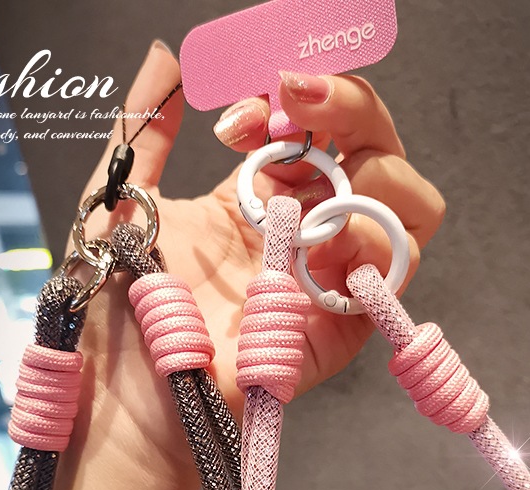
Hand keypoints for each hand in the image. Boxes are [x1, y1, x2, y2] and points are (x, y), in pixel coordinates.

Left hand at [73, 40, 444, 467]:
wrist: (128, 394)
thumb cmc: (121, 307)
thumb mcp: (122, 200)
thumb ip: (144, 127)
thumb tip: (165, 55)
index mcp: (257, 198)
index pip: (316, 126)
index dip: (295, 98)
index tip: (237, 109)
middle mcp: (304, 230)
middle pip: (373, 148)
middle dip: (345, 106)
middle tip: (289, 101)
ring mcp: (329, 276)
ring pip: (408, 203)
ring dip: (370, 171)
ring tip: (303, 188)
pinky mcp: (343, 324)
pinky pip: (394, 269)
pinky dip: (370, 240)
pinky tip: (315, 244)